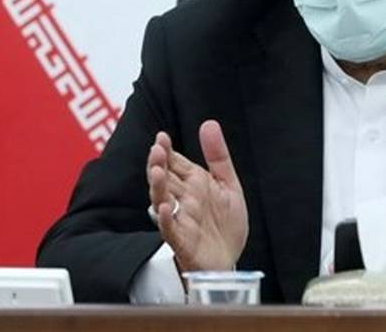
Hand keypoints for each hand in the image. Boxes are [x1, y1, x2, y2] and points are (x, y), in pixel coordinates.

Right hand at [145, 120, 247, 271]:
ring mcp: (181, 219)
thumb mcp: (228, 185)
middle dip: (158, 164)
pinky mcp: (182, 241)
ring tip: (156, 171)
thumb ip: (218, 156)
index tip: (161, 137)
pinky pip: (170, 230)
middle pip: (165, 179)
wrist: (229, 261)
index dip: (166, 151)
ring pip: (162, 201)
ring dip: (157, 186)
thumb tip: (209, 123)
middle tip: (156, 149)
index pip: (174, 163)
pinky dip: (165, 219)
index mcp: (193, 184)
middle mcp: (183, 200)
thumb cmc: (225, 226)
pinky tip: (163, 208)